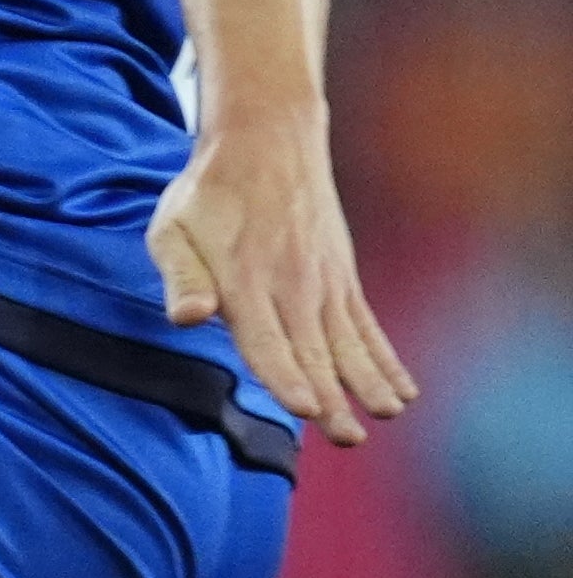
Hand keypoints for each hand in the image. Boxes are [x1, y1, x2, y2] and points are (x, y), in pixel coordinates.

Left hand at [147, 110, 417, 447]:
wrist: (268, 141)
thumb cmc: (207, 194)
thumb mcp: (173, 229)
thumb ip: (182, 277)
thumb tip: (187, 318)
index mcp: (245, 281)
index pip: (266, 340)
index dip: (284, 376)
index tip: (306, 408)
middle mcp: (291, 287)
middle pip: (312, 351)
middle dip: (332, 397)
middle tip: (348, 437)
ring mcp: (324, 283)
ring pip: (348, 342)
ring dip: (367, 381)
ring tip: (386, 415)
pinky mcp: (343, 278)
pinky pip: (367, 325)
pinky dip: (385, 357)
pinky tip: (403, 390)